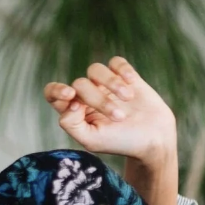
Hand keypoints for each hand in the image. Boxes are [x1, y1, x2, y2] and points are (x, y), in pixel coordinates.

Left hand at [44, 56, 175, 167]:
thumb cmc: (120, 142)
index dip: (56, 90)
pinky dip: (123, 71)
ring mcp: (104, 84)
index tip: (70, 95)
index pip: (52, 93)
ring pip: (95, 69)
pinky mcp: (123, 75)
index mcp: (73, 111)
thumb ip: (72, 124)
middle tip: (119, 117)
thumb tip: (71, 102)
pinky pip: (116, 62)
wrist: (152, 138)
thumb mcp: (91, 140)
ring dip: (112, 83)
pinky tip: (133, 84)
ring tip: (128, 98)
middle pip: (80, 84)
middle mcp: (86, 95)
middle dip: (99, 100)